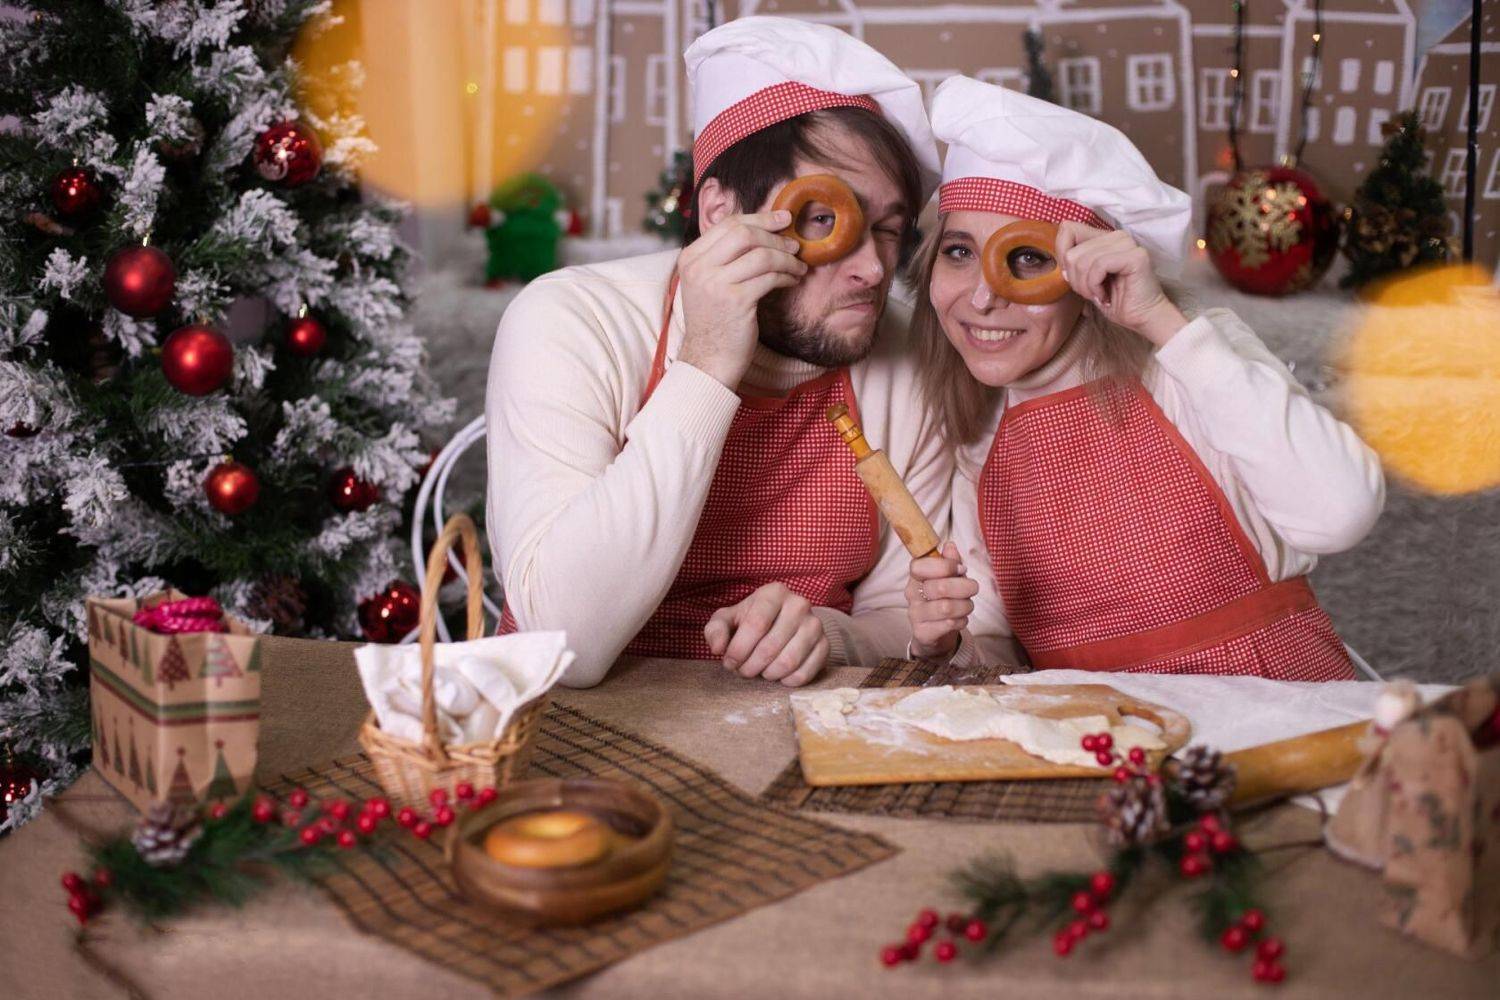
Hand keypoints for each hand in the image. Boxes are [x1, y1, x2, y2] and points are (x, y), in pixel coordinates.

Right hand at [677, 210, 806, 387]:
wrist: (709, 359)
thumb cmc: (715, 320)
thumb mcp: (709, 282)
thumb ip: (724, 256)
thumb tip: (762, 228)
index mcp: (690, 258)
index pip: (728, 224)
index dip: (760, 217)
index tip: (783, 218)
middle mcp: (699, 268)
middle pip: (744, 233)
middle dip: (775, 235)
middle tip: (794, 244)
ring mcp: (716, 284)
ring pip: (761, 255)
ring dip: (786, 259)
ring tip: (798, 267)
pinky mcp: (736, 301)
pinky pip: (769, 277)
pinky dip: (786, 276)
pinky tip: (792, 281)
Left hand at [703, 583, 828, 686]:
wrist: (784, 622)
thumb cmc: (751, 620)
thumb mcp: (728, 619)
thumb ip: (716, 630)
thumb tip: (718, 648)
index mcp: (774, 592)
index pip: (755, 625)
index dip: (738, 649)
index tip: (729, 662)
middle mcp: (799, 604)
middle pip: (770, 646)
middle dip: (750, 666)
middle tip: (743, 671)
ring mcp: (816, 625)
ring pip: (788, 661)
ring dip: (768, 674)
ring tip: (760, 672)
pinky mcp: (825, 645)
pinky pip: (805, 672)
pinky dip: (787, 681)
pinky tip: (778, 676)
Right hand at [905, 541, 977, 658]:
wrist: (937, 634)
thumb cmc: (945, 600)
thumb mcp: (950, 578)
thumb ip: (950, 562)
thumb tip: (950, 545)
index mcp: (916, 576)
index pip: (919, 566)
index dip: (945, 566)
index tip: (961, 569)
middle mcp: (912, 594)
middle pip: (940, 587)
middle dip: (964, 587)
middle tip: (972, 589)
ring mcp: (915, 614)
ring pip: (946, 607)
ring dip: (965, 606)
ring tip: (967, 606)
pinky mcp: (922, 632)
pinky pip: (948, 624)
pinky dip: (961, 621)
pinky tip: (960, 619)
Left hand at [1055, 222, 1186, 346]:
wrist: (1142, 318)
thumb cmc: (1115, 300)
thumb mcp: (1086, 279)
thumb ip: (1075, 262)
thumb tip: (1061, 258)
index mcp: (1104, 237)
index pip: (1068, 229)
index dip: (1062, 254)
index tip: (1071, 277)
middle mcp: (1117, 236)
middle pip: (1073, 252)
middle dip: (1076, 280)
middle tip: (1091, 293)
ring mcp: (1127, 243)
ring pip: (1084, 260)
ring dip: (1086, 286)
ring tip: (1099, 295)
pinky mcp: (1135, 256)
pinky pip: (1099, 266)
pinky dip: (1095, 286)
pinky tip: (1105, 296)